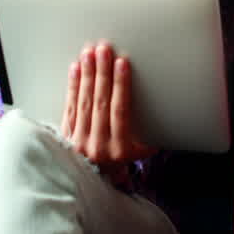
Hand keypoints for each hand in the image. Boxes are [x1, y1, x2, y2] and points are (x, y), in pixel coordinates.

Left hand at [60, 42, 153, 183]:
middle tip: (103, 49)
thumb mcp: (138, 154)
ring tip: (89, 53)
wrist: (91, 184)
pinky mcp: (65, 136)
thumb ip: (148, 137)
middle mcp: (97, 145)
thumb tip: (168, 112)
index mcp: (119, 149)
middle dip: (101, 73)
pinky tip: (75, 69)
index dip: (121, 85)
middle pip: (100, 102)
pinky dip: (72, 86)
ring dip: (86, 75)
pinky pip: (69, 107)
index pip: (120, 111)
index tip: (122, 63)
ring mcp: (79, 141)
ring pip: (83, 102)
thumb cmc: (120, 164)